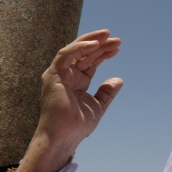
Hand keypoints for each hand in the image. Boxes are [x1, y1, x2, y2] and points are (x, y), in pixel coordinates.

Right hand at [19, 30, 122, 171]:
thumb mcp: (98, 105)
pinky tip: (95, 45)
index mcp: (77, 81)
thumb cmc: (78, 125)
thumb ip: (107, 92)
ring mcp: (59, 74)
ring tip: (107, 35)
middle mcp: (67, 75)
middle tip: (117, 39)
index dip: (104, 53)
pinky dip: (79, 48)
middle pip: (85, 53)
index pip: (90, 61)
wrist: (65, 136)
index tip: (118, 47)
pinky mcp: (53, 75)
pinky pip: (65, 55)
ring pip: (75, 50)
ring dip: (91, 41)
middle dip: (101, 44)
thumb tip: (118, 80)